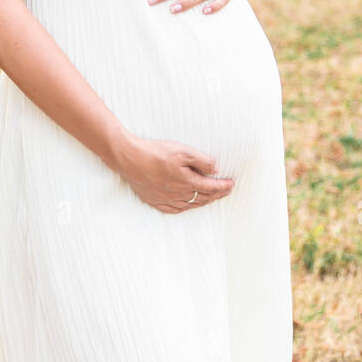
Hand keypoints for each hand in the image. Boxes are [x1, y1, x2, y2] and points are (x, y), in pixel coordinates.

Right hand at [111, 132, 234, 213]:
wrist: (130, 159)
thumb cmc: (156, 153)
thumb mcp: (183, 151)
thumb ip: (202, 161)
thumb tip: (216, 168)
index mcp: (187, 183)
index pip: (211, 188)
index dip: (223, 187)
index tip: (231, 184)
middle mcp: (178, 195)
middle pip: (202, 198)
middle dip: (217, 195)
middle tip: (226, 191)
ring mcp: (166, 200)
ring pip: (190, 205)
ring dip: (203, 202)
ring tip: (211, 198)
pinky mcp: (155, 201)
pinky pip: (174, 209)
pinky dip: (184, 208)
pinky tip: (186, 206)